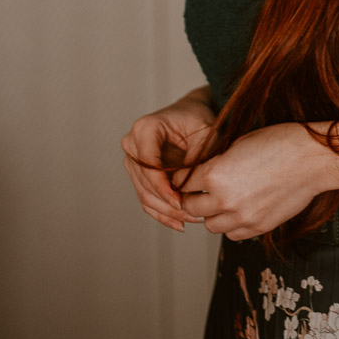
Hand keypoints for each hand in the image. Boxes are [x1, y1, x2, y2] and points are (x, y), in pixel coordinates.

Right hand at [121, 89, 216, 232]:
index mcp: (145, 129)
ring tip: (192, 219)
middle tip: (193, 216)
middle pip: (145, 183)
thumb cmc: (198, 119)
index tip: (182, 203)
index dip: (164, 188)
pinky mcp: (137, 173)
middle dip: (168, 204)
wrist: (191, 115)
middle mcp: (132, 144)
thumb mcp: (205, 132)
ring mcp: (132, 159)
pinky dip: (161, 213)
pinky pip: (146, 198)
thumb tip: (190, 185)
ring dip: (167, 212)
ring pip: (144, 194)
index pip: (149, 166)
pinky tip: (179, 223)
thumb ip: (198, 155)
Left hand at [173, 122, 338, 240]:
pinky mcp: (259, 227)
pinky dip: (230, 225)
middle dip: (191, 198)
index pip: (182, 183)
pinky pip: (233, 235)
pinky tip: (236, 211)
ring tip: (218, 202)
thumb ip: (214, 163)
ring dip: (210, 214)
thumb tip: (200, 174)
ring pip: (210, 226)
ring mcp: (243, 217)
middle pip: (191, 208)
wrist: (310, 159)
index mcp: (214, 174)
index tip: (184, 177)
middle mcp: (225, 200)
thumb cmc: (275, 143)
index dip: (181, 179)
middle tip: (196, 191)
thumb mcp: (235, 145)